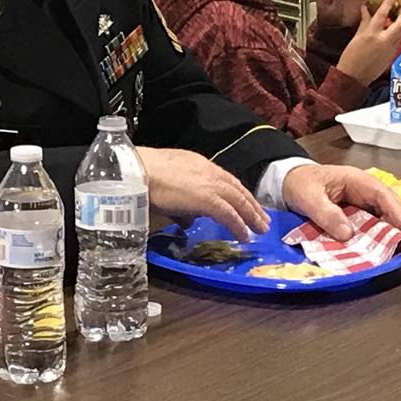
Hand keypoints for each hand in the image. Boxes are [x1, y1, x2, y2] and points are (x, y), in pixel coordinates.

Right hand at [134, 146, 266, 238]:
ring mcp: (211, 185)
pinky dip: (239, 225)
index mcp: (200, 165)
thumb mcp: (168, 186)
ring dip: (251, 215)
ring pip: (238, 201)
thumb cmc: (145, 177)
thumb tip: (186, 221)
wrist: (139, 172)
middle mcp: (209, 172)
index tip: (246, 203)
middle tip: (261, 218)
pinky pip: (230, 215)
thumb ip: (181, 204)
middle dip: (251, 205)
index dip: (237, 193)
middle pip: (237, 190)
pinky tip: (244, 236)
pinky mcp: (209, 199)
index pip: (225, 180)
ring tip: (260, 228)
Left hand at [281, 161, 400, 238]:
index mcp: (356, 180)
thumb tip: (348, 234)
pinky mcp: (355, 213)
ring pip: (381, 217)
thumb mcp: (309, 198)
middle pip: (388, 206)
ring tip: (384, 250)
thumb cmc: (299, 183)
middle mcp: (363, 190)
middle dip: (393, 225)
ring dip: (383, 232)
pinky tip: (368, 249)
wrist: (287, 180)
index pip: (383, 194)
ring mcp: (360, 202)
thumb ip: (326, 214)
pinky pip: (368, 224)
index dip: (394, 211)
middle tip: (394, 246)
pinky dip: (371, 235)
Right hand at [337, 0, 400, 85]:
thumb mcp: (356, 37)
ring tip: (396, 18)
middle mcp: (384, 41)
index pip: (383, 14)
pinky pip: (397, 41)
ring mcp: (390, 49)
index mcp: (372, 35)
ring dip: (400, 23)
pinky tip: (390, 32)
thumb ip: (364, 22)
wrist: (354, 78)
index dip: (388, 3)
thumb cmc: (351, 59)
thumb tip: (367, 10)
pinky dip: (396, 33)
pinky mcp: (392, 56)